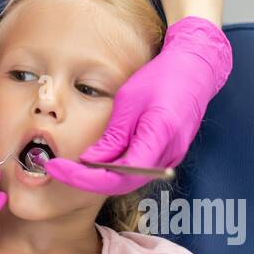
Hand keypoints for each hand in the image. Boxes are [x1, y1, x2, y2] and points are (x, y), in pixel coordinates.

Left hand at [42, 16, 232, 194]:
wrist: (196, 69)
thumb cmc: (163, 77)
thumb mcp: (129, 101)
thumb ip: (112, 136)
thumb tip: (89, 162)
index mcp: (158, 138)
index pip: (117, 176)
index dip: (83, 178)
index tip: (57, 169)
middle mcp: (168, 155)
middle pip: (122, 184)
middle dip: (87, 180)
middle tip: (57, 168)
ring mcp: (170, 157)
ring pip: (129, 180)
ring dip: (100, 176)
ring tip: (71, 164)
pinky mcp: (167, 154)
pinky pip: (137, 169)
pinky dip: (114, 168)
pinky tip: (97, 157)